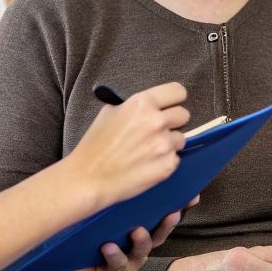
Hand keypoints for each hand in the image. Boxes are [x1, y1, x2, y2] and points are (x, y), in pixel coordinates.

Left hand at [54, 196, 197, 270]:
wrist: (48, 246)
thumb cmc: (75, 221)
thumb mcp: (100, 201)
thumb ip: (118, 187)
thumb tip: (132, 158)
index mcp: (136, 221)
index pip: (162, 211)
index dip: (179, 204)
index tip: (191, 196)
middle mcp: (135, 242)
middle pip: (160, 233)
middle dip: (167, 224)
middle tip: (171, 214)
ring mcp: (127, 260)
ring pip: (143, 251)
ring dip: (142, 241)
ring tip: (137, 231)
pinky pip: (120, 267)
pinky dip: (116, 256)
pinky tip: (108, 247)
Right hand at [64, 82, 188, 213]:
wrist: (88, 179)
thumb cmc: (95, 145)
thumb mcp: (109, 112)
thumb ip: (134, 105)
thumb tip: (150, 104)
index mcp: (142, 104)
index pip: (178, 91)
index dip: (174, 100)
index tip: (169, 106)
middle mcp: (156, 122)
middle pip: (183, 115)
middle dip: (172, 122)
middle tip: (156, 131)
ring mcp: (164, 145)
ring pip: (180, 139)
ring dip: (169, 144)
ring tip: (148, 151)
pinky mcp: (167, 166)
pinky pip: (175, 159)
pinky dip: (165, 162)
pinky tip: (147, 165)